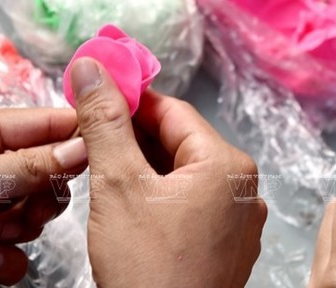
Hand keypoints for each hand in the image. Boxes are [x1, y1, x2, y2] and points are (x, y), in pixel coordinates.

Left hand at [0, 107, 87, 284]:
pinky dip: (6, 258)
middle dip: (45, 193)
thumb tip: (82, 147)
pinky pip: (16, 248)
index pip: (41, 123)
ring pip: (36, 211)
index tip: (106, 145)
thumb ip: (26, 164)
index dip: (74, 132)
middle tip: (34, 207)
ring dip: (24, 227)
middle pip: (46, 170)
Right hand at [69, 57, 266, 287]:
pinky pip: (192, 202)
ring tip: (107, 172)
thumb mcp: (118, 184)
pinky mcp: (226, 242)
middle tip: (94, 137)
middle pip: (180, 142)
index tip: (99, 94)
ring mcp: (238, 218)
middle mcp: (243, 188)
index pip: (174, 112)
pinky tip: (133, 203)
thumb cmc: (147, 267)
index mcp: (227, 165)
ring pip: (184, 173)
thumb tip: (93, 69)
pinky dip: (161, 195)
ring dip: (146, 167)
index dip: (132, 100)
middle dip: (135, 137)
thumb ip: (105, 122)